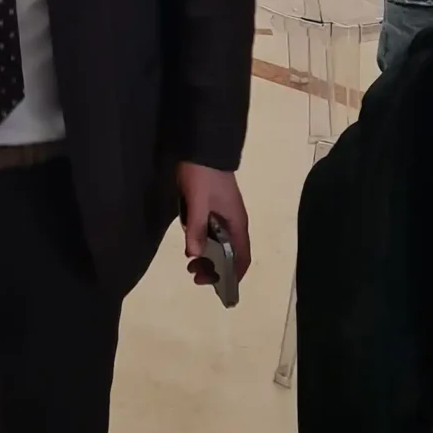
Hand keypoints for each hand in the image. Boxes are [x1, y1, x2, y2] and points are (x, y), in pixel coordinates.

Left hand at [178, 164, 250, 284]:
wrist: (201, 146)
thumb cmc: (203, 176)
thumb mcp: (199, 202)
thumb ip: (197, 228)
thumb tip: (195, 255)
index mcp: (237, 223)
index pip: (242, 257)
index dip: (233, 275)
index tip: (217, 286)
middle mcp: (233, 222)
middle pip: (229, 254)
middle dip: (215, 268)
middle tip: (194, 274)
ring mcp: (223, 215)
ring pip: (219, 244)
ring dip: (207, 256)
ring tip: (190, 263)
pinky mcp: (211, 207)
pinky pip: (210, 232)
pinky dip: (202, 242)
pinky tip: (190, 244)